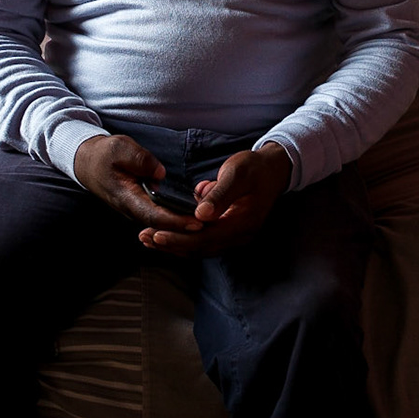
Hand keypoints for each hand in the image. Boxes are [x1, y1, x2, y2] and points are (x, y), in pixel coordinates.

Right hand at [73, 134, 203, 236]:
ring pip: (162, 223)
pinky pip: (161, 216)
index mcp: (126, 197)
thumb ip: (140, 159)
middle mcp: (132, 208)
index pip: (154, 215)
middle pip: (161, 224)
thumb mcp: (120, 147)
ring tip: (210, 222)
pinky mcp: (142, 205)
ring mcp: (137, 209)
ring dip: (183, 224)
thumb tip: (160, 173)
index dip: (175, 221)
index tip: (196, 222)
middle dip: (185, 227)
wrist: (87, 162)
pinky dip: (177, 217)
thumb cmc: (104, 154)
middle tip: (212, 225)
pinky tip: (196, 214)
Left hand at [138, 143, 293, 257]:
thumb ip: (219, 194)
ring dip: (175, 245)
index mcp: (242, 223)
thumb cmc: (254, 168)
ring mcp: (236, 237)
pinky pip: (204, 242)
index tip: (156, 234)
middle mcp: (240, 236)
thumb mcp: (237, 174)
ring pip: (200, 249)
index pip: (205, 238)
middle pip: (200, 248)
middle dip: (171, 244)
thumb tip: (201, 214)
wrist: (274, 170)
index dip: (179, 238)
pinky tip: (166, 234)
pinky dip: (184, 240)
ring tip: (148, 239)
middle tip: (144, 237)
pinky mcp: (229, 233)